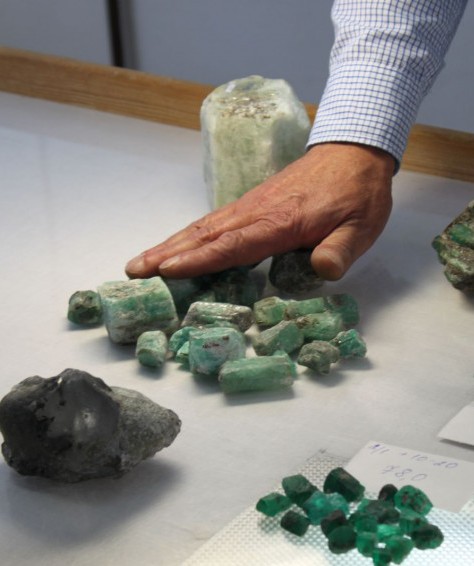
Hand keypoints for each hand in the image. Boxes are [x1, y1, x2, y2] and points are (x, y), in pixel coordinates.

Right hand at [125, 143, 393, 280]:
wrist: (353, 151)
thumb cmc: (356, 194)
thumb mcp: (360, 226)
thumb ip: (340, 249)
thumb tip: (324, 270)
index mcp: (279, 222)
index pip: (233, 245)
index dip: (199, 260)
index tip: (166, 272)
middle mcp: (256, 212)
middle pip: (204, 235)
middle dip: (166, 254)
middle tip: (133, 272)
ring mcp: (249, 206)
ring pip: (202, 227)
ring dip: (168, 245)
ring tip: (140, 262)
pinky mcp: (250, 204)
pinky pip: (212, 223)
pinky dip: (187, 236)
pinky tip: (174, 247)